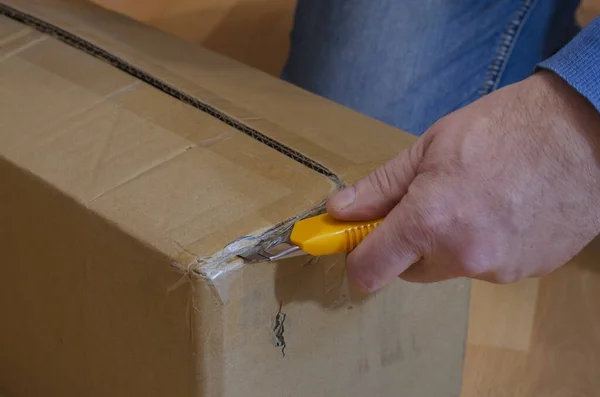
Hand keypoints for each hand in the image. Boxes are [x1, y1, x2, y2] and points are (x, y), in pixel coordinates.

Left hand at [328, 71, 599, 291]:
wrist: (585, 132)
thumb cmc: (503, 128)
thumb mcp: (429, 148)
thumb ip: (380, 187)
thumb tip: (338, 211)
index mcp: (429, 222)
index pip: (369, 271)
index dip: (357, 257)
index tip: (357, 241)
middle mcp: (462, 256)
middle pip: (410, 271)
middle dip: (408, 245)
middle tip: (426, 203)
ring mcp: (499, 269)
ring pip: (451, 267)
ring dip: (450, 244)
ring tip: (476, 198)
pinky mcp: (527, 271)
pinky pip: (488, 266)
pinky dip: (485, 244)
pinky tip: (504, 209)